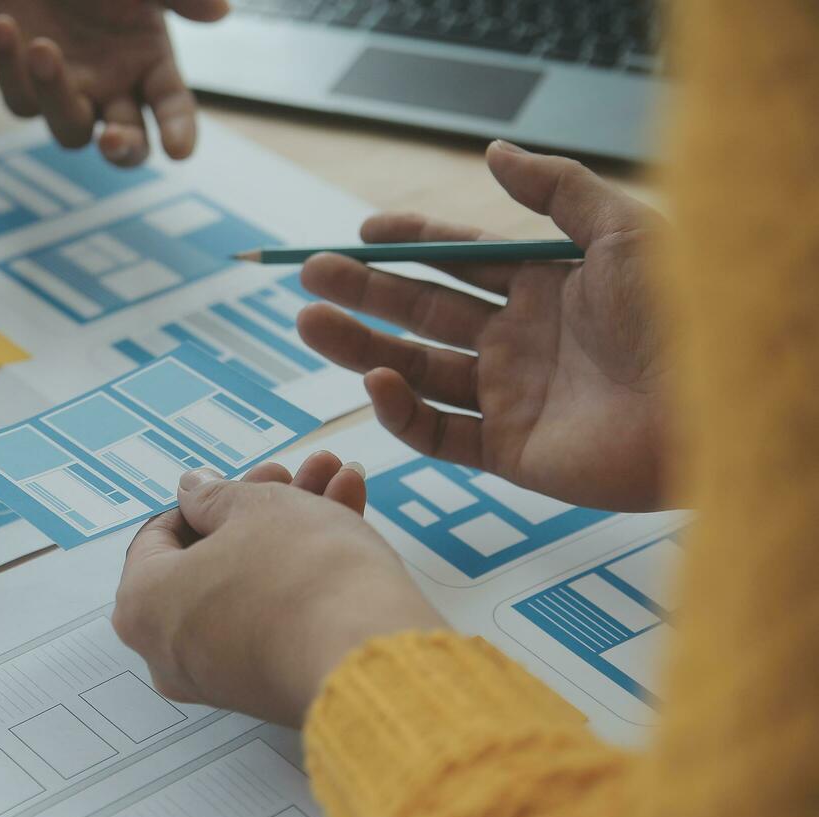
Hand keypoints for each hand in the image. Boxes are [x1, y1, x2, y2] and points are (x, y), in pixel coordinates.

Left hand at [0, 0, 227, 165]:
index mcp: (152, 64)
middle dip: (123, 148)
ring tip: (46, 49)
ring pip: (68, 128)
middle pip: (126, 143)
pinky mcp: (23, 83)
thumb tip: (222, 10)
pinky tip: (6, 25)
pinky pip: (18, 96)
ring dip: (57, 96)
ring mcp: (70, 91)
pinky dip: (9, 65)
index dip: (178, 130)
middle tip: (113, 139)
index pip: (173, 108)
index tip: (179, 150)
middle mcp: (114, 88)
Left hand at [113, 451, 444, 726]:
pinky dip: (304, 575)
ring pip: (252, 584)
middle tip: (300, 474)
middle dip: (265, 507)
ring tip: (341, 483)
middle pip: (214, 558)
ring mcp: (220, 676)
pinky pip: (274, 619)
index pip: (160, 536)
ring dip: (295, 529)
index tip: (246, 480)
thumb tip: (194, 491)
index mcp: (144, 605)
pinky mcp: (269, 687)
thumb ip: (216, 495)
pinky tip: (348, 520)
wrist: (369, 659)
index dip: (208, 496)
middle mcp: (170, 651)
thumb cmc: (301, 576)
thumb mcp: (256, 508)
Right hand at [297, 142, 668, 511]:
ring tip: (310, 322)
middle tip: (311, 276)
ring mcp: (510, 397)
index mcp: (544, 286)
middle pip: (422, 312)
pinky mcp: (510, 451)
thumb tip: (493, 152)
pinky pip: (439, 432)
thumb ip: (557, 190)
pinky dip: (400, 410)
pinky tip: (377, 378)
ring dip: (359, 345)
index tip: (362, 232)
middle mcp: (518, 341)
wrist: (719, 410)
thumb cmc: (685, 315)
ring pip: (415, 370)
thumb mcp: (625, 230)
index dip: (409, 243)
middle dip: (364, 292)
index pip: (458, 260)